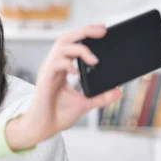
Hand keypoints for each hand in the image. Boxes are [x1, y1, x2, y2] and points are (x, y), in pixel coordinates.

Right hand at [5, 24, 121, 149]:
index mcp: (61, 68)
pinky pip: (56, 64)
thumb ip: (100, 97)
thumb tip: (118, 91)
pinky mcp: (45, 79)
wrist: (43, 129)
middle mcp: (54, 65)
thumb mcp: (84, 104)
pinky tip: (77, 72)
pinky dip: (68, 64)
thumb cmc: (57, 115)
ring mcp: (48, 70)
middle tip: (103, 31)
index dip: (86, 34)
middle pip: (66, 38)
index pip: (73, 43)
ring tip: (94, 59)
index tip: (103, 30)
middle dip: (84, 31)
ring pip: (61, 46)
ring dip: (79, 48)